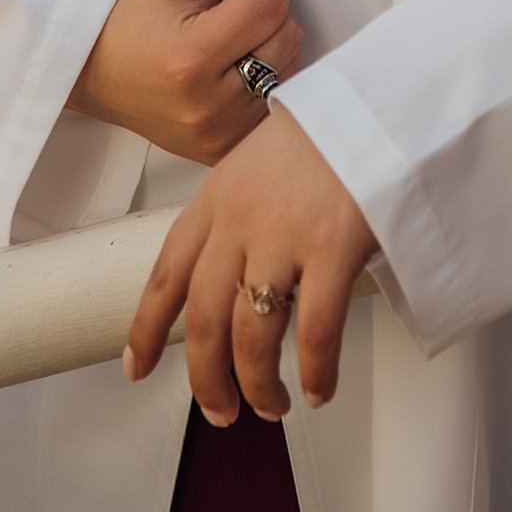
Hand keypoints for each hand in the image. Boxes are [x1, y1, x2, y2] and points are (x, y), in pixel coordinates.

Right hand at [68, 0, 301, 165]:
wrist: (90, 72)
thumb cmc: (130, 16)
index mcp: (193, 58)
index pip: (272, 1)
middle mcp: (210, 107)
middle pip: (287, 37)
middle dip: (268, 9)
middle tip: (230, 4)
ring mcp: (219, 136)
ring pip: (290, 70)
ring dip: (271, 43)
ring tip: (229, 36)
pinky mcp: (224, 153)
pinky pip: (277, 106)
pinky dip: (267, 79)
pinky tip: (236, 67)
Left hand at [123, 108, 377, 420]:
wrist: (377, 99)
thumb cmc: (328, 130)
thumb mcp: (261, 161)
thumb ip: (241, 213)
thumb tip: (236, 275)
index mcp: (217, 196)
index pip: (168, 271)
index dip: (146, 327)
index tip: (134, 367)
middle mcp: (240, 219)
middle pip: (204, 320)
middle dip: (206, 379)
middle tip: (220, 412)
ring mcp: (284, 234)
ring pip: (252, 336)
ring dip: (258, 385)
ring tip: (272, 406)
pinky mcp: (332, 247)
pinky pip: (313, 332)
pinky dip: (313, 372)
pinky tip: (318, 387)